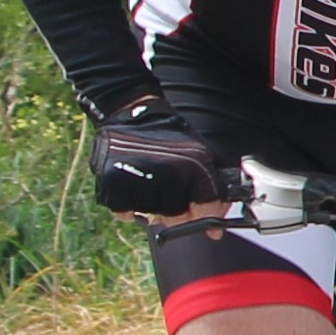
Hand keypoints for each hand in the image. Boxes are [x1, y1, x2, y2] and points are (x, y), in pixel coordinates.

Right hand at [92, 96, 229, 218]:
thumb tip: (221, 215)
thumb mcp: (201, 152)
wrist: (132, 112)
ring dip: (150, 206)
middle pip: (176, 216)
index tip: (205, 222)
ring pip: (150, 216)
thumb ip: (215, 184)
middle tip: (167, 194)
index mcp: (193, 164)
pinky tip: (132, 187)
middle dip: (174, 211)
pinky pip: (125, 213)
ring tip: (148, 182)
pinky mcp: (113, 181)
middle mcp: (167, 172)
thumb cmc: (169, 136)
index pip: (206, 207)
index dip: (207, 217)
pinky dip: (128, 206)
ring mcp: (139, 177)